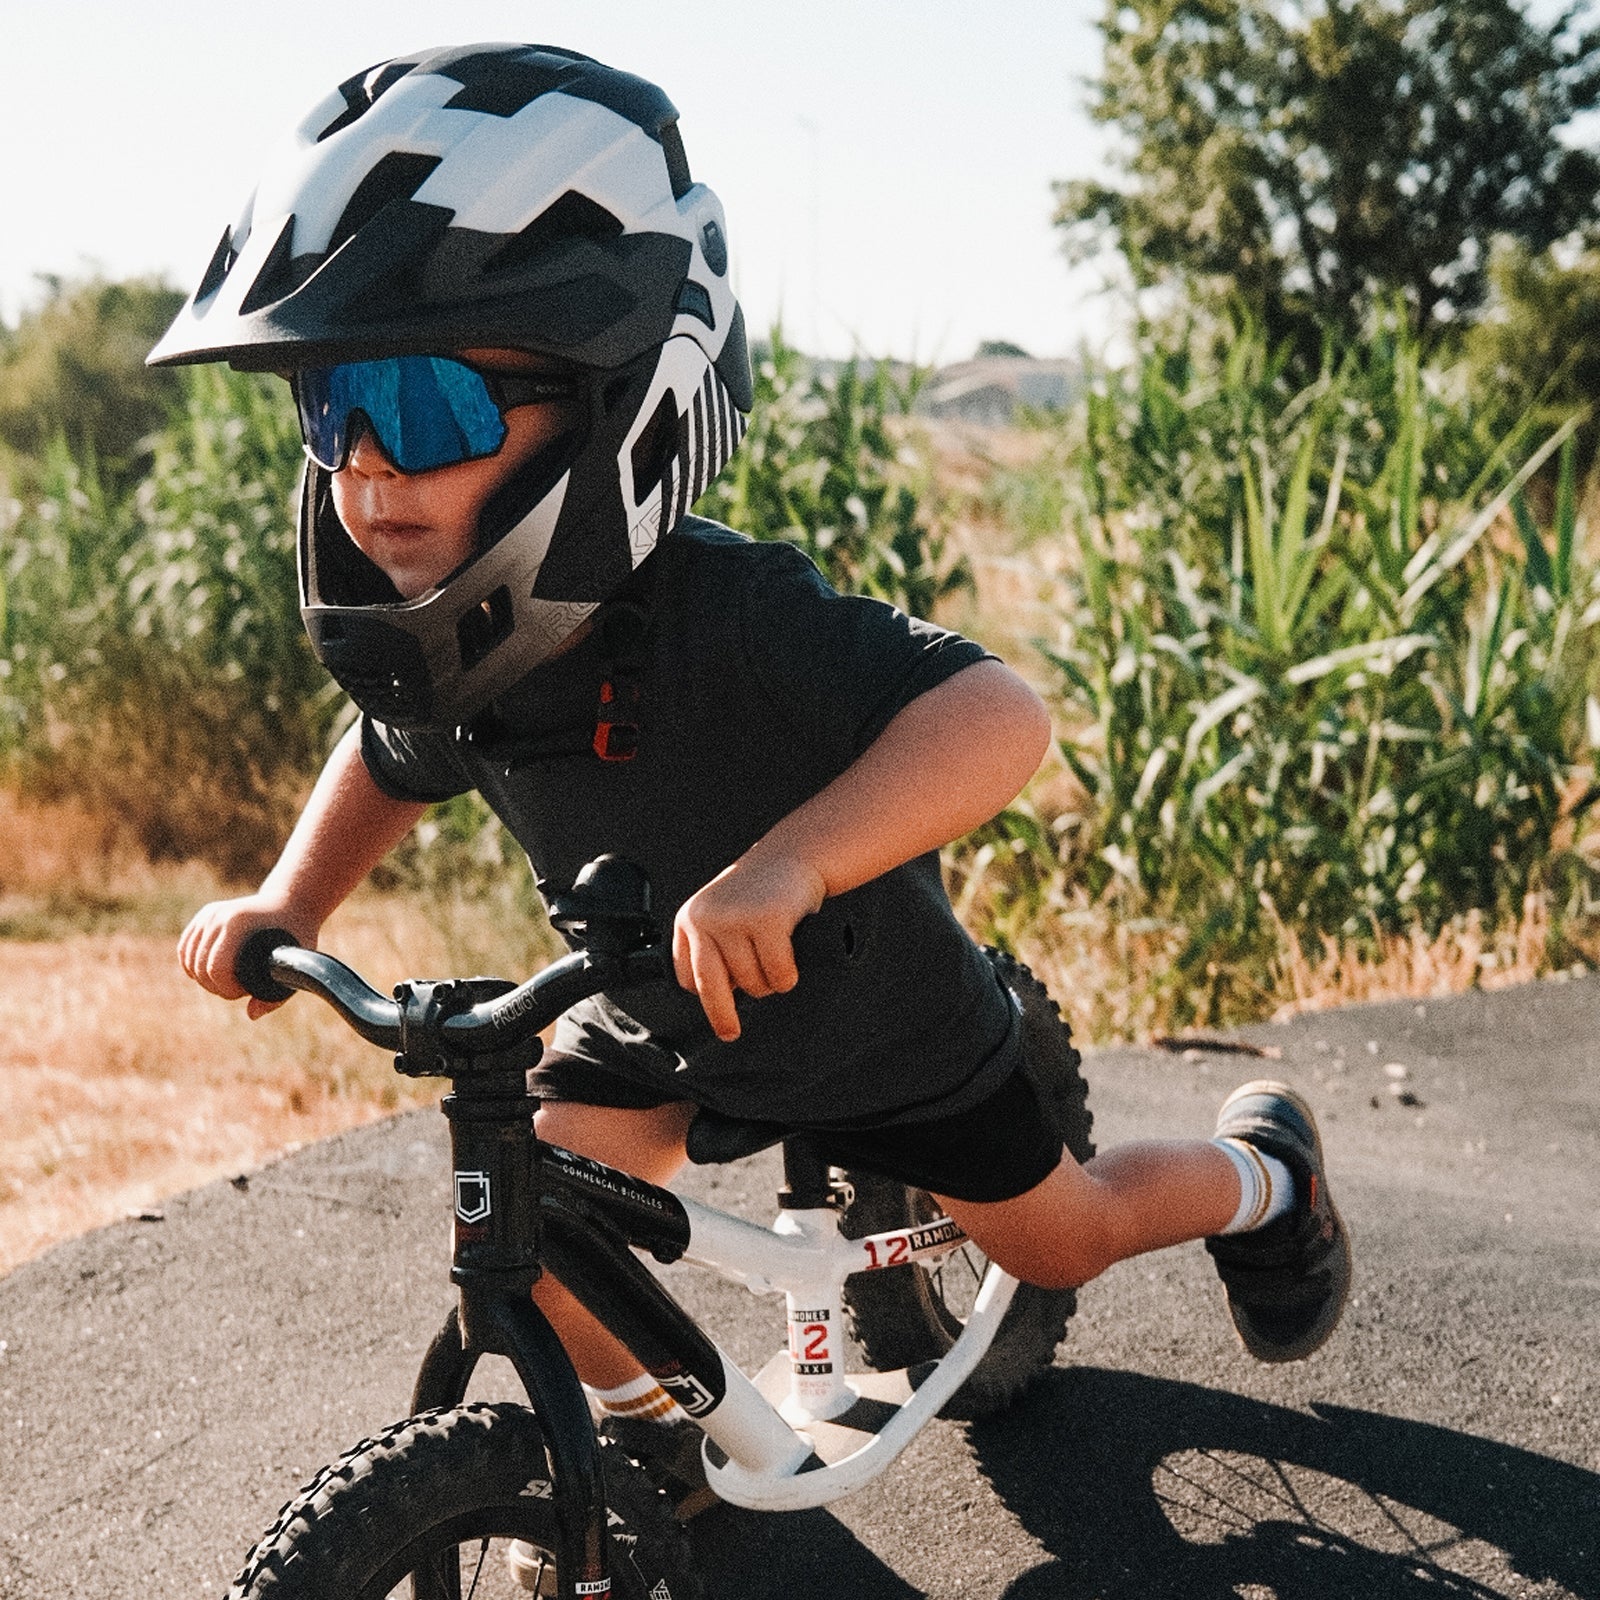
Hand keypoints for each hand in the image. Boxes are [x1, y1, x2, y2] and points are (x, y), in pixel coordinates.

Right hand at [177, 894, 318, 1020]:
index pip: (216, 967)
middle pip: (200, 966)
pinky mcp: (205, 915)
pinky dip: (190, 965)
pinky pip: (185, 947)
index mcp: (238, 923)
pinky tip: (203, 974)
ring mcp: (209, 914)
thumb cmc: (298, 933)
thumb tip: (251, 1015)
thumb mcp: (296, 963)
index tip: (244, 992)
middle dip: (216, 987)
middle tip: (238, 990)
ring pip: (189, 958)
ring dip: (203, 979)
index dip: (226, 989)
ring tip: (227, 983)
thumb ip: (277, 995)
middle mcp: (219, 916)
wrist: (292, 901)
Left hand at [672, 851, 825, 1042]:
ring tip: (777, 962)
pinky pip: (777, 974)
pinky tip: (792, 963)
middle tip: (731, 1033)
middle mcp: (705, 918)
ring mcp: (735, 918)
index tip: (718, 1009)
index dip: (706, 994)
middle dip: (723, 1016)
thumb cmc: (759, 894)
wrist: (791, 856)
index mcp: (688, 919)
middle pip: (711, 987)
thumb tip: (718, 1002)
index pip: (687, 977)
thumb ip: (714, 948)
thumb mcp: (722, 915)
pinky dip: (787, 977)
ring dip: (768, 984)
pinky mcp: (767, 920)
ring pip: (750, 983)